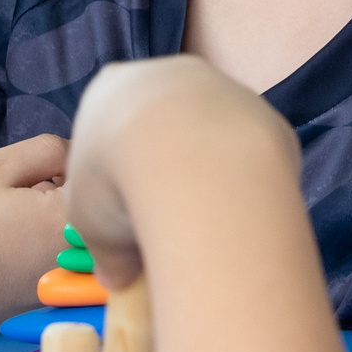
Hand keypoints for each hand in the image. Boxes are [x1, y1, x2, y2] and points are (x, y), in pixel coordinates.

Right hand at [0, 133, 74, 315]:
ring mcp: (59, 296)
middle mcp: (74, 265)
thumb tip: (77, 159)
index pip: (97, 185)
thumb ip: (50, 151)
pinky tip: (0, 263)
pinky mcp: (39, 316)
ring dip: (55, 237)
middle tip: (19, 205)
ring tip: (8, 234)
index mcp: (69, 220)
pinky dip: (38, 267)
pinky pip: (56, 281)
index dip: (66, 174)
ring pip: (77, 253)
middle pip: (92, 222)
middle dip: (66, 206)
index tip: (36, 179)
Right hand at [63, 56, 298, 289]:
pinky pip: (248, 151)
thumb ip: (105, 246)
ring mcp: (217, 85)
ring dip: (206, 174)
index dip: (113, 176)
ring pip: (210, 136)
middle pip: (163, 127)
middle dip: (163, 171)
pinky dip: (242, 180)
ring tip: (202, 221)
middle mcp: (164, 75)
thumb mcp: (92, 228)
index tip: (123, 214)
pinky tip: (236, 208)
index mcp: (109, 90)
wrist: (191, 161)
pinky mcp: (259, 110)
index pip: (108, 130)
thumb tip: (117, 277)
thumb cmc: (120, 186)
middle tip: (163, 221)